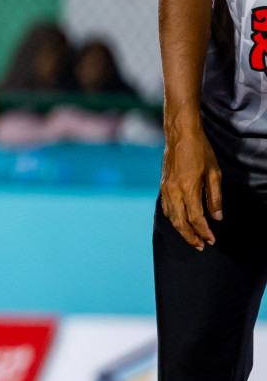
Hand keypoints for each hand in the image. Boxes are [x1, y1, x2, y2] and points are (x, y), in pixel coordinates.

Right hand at [161, 123, 222, 249]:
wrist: (180, 135)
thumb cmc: (199, 151)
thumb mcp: (214, 173)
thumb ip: (215, 197)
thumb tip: (217, 217)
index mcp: (188, 188)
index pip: (196, 217)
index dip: (204, 231)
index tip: (211, 240)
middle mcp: (173, 191)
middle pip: (180, 221)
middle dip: (190, 236)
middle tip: (200, 246)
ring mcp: (165, 188)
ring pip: (171, 216)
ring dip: (181, 230)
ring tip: (191, 238)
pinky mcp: (162, 185)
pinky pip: (166, 207)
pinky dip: (172, 218)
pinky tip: (179, 221)